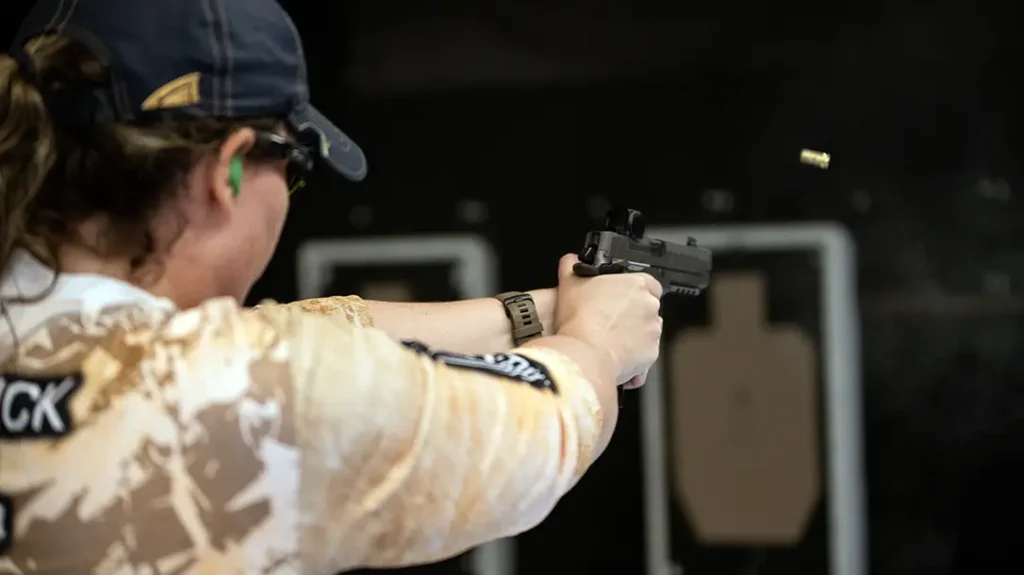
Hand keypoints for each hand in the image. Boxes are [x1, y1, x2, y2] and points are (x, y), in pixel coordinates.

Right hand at [553, 253, 662, 386]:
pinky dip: (633, 352)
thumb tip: (571, 261)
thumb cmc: (580, 320)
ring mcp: (653, 330)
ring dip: (633, 331)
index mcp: (636, 284)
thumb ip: (571, 265)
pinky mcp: (651, 353)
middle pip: (646, 305)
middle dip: (631, 311)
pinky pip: (645, 351)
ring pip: (646, 329)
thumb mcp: (569, 283)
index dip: (631, 289)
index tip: (618, 295)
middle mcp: (650, 306)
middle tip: (609, 317)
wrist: (584, 355)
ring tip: (608, 336)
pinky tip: (614, 351)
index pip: (646, 281)